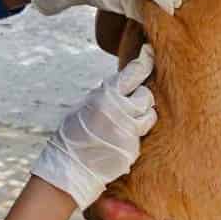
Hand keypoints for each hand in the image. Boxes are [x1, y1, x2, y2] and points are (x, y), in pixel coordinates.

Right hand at [31, 46, 156, 208]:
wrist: (69, 168)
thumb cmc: (74, 135)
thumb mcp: (86, 107)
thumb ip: (107, 96)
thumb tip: (123, 85)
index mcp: (106, 96)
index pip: (133, 73)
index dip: (145, 61)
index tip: (151, 52)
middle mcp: (120, 111)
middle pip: (146, 95)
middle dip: (141, 99)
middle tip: (128, 106)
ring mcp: (128, 131)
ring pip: (150, 115)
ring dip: (142, 116)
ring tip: (124, 123)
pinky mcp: (133, 148)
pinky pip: (142, 135)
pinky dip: (134, 135)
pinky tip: (118, 140)